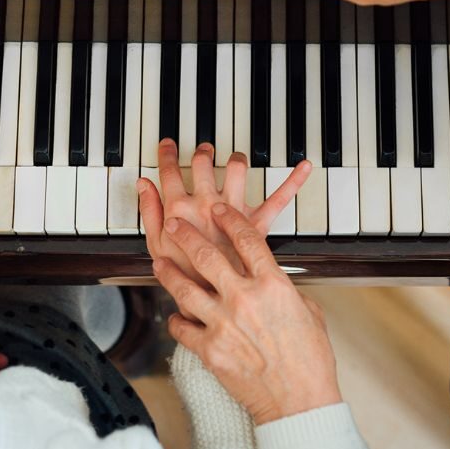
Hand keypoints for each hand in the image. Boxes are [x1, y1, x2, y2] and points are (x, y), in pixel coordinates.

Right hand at [138, 138, 310, 287]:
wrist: (215, 303)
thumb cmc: (186, 277)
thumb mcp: (157, 247)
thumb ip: (150, 213)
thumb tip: (144, 185)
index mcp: (180, 209)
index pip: (169, 172)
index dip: (167, 155)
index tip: (168, 145)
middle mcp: (207, 204)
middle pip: (203, 163)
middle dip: (202, 153)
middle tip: (203, 152)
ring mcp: (233, 212)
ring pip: (236, 169)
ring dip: (235, 159)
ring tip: (234, 159)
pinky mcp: (257, 223)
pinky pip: (278, 199)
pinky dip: (293, 181)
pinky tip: (304, 166)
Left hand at [155, 203, 341, 424]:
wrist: (299, 402)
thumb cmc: (310, 360)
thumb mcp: (308, 311)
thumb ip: (284, 289)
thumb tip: (271, 280)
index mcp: (273, 285)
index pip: (246, 238)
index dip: (229, 218)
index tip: (218, 209)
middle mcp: (245, 299)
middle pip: (206, 255)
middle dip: (186, 235)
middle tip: (174, 224)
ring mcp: (224, 324)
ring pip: (184, 288)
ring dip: (168, 272)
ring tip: (159, 262)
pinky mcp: (210, 350)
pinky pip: (182, 327)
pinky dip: (176, 319)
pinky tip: (175, 314)